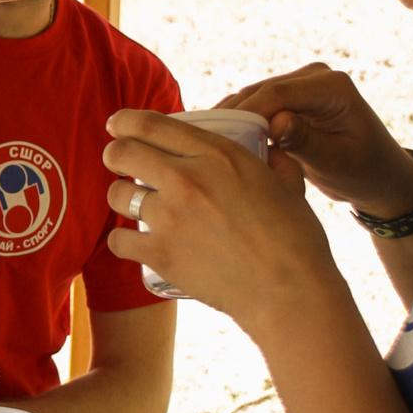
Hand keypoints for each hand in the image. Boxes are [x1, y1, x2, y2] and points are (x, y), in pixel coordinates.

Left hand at [103, 109, 344, 336]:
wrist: (289, 292)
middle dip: (115, 154)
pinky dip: (122, 241)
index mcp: (217, 154)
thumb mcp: (290, 186)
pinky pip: (118, 240)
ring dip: (120, 197)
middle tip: (119, 163)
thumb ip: (277, 162)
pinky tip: (133, 243)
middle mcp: (187, 178)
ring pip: (117, 195)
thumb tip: (273, 152)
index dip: (125, 121)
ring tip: (132, 205)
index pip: (151, 124)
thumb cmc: (296, 240)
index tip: (117, 125)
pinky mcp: (160, 254)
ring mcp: (169, 217)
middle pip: (123, 153)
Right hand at [220, 63, 412, 216]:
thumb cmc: (365, 173)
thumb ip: (307, 142)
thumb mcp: (338, 163)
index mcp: (332, 87)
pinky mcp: (290, 99)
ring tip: (203, 146)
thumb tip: (276, 122)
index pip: (277, 92)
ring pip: (253, 98)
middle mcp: (315, 77)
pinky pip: (257, 106)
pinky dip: (239, 123)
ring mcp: (301, 86)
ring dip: (230, 120)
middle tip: (201, 145)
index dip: (245, 112)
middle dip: (231, 116)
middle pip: (260, 92)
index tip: (218, 137)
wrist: (380, 176)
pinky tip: (218, 143)